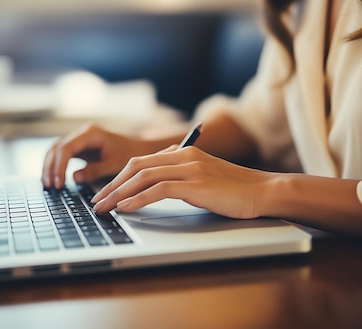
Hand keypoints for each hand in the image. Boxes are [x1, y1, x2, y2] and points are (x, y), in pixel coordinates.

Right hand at [42, 123, 150, 188]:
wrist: (138, 149)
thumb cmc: (130, 153)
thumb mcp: (114, 164)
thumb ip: (95, 170)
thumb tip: (75, 178)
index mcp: (91, 133)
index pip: (66, 147)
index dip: (59, 165)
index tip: (59, 182)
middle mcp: (82, 133)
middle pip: (57, 147)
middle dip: (51, 167)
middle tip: (49, 185)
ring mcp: (79, 140)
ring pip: (56, 150)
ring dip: (50, 167)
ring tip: (47, 184)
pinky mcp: (79, 148)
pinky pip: (62, 155)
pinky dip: (55, 166)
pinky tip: (53, 179)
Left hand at [91, 146, 272, 218]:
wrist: (263, 191)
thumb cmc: (235, 189)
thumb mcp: (204, 175)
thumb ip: (182, 172)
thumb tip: (158, 182)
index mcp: (183, 152)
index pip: (141, 161)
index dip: (119, 177)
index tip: (106, 193)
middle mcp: (183, 156)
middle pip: (136, 166)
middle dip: (112, 185)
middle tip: (97, 202)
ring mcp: (190, 169)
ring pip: (143, 177)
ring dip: (119, 193)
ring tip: (104, 208)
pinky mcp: (196, 185)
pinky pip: (159, 190)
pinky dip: (138, 199)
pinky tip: (125, 208)